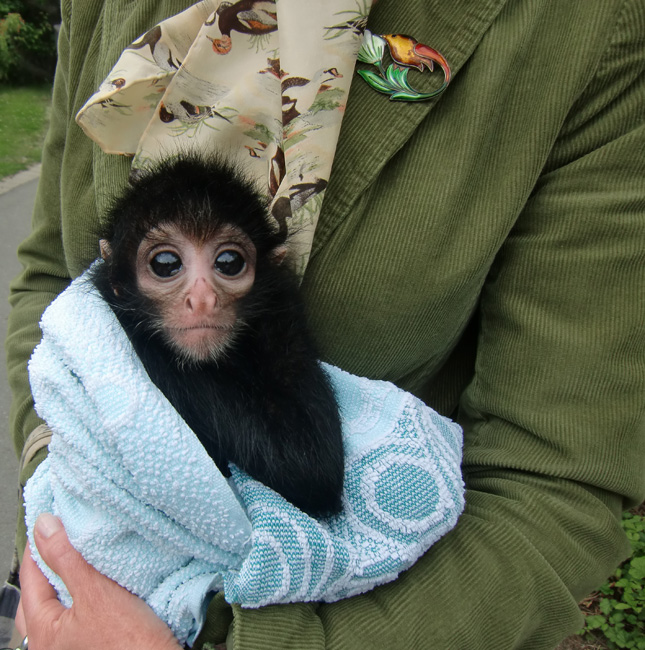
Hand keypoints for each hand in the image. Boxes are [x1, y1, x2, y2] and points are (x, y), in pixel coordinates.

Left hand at [16, 513, 181, 649]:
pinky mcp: (92, 641)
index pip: (31, 576)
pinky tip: (100, 581)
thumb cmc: (129, 642)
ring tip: (84, 555)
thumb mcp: (96, 592)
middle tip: (65, 535)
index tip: (52, 519)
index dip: (40, 544)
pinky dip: (84, 592)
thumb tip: (44, 526)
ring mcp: (71, 645)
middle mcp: (49, 643)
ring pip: (61, 603)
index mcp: (42, 632)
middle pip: (41, 593)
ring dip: (69, 578)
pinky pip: (78, 611)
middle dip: (51, 562)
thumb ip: (66, 558)